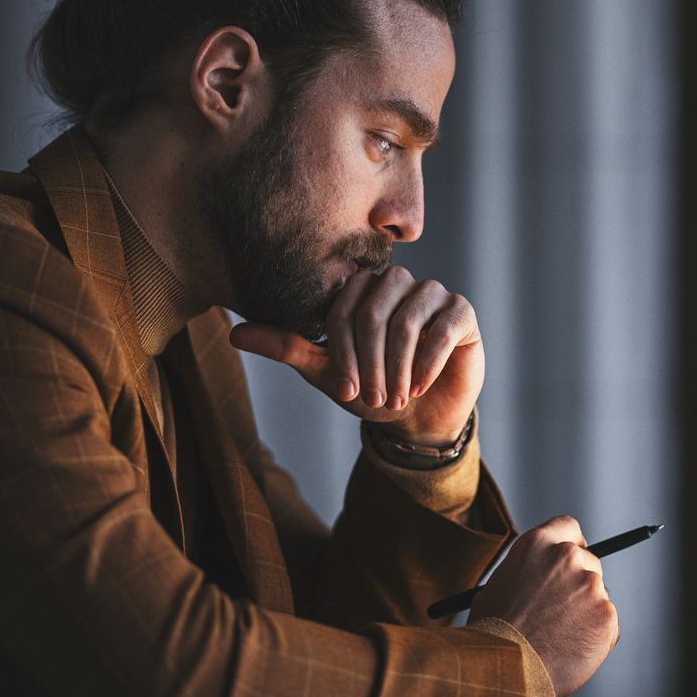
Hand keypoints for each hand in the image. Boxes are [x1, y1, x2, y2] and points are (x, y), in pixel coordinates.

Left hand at [229, 265, 484, 444]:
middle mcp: (396, 281)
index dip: (341, 353)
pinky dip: (427, 363)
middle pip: (373, 312)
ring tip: (396, 397)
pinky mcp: (461, 312)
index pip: (342, 309)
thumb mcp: (325, 371)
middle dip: (369, 362)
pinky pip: (442, 328)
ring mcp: (431, 293)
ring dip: (396, 367)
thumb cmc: (370, 387)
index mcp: (360, 288)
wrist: (420, 415)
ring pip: (406, 321)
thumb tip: (234, 334)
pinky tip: (418, 386)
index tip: (344, 391)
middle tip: (372, 398)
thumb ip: (286, 346)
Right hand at [466, 516, 617, 696]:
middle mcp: (567, 557)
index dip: (571, 544)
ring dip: (585, 612)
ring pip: (597, 596)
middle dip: (579, 583)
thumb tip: (541, 578)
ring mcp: (591, 586)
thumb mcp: (498, 586)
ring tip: (557, 638)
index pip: (568, 527)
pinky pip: (606, 624)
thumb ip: (527, 573)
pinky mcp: (607, 615)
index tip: (572, 558)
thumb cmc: (493, 633)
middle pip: (588, 561)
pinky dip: (594, 637)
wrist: (505, 669)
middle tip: (563, 609)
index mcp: (537, 544)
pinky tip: (570, 650)